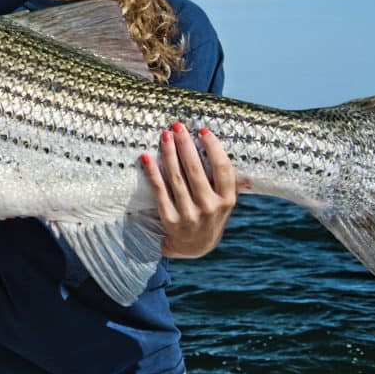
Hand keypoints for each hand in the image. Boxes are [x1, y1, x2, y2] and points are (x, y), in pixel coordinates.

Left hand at [140, 123, 235, 258]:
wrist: (194, 246)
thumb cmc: (210, 213)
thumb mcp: (224, 201)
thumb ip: (227, 180)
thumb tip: (226, 150)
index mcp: (227, 200)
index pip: (223, 169)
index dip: (214, 148)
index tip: (203, 130)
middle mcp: (210, 208)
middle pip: (196, 170)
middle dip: (185, 145)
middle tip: (178, 127)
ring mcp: (189, 215)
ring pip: (176, 177)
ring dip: (169, 153)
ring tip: (165, 136)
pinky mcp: (170, 220)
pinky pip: (160, 191)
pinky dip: (152, 173)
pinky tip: (147, 158)